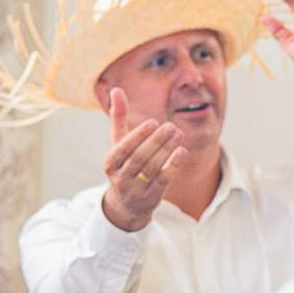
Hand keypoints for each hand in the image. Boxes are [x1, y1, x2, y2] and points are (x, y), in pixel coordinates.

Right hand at [99, 90, 184, 230]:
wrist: (127, 203)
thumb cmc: (123, 164)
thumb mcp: (118, 142)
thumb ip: (118, 117)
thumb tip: (116, 89)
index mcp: (110, 162)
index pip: (123, 148)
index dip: (138, 136)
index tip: (153, 122)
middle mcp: (120, 177)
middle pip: (140, 158)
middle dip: (156, 141)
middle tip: (171, 126)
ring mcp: (136, 189)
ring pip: (153, 168)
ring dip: (167, 151)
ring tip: (179, 134)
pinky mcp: (151, 197)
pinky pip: (164, 180)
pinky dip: (173, 166)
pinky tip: (182, 151)